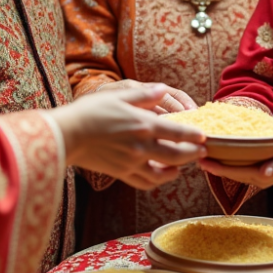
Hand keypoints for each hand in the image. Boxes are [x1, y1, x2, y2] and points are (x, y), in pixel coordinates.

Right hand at [42, 84, 206, 189]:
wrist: (67, 135)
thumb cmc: (91, 111)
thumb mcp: (119, 96)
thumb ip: (144, 95)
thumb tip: (163, 90)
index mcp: (143, 125)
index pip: (176, 132)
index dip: (193, 136)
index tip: (204, 137)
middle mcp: (141, 146)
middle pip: (176, 156)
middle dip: (193, 154)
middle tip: (203, 152)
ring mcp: (132, 162)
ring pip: (163, 173)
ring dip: (177, 170)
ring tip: (183, 165)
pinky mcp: (122, 173)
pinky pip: (145, 182)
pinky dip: (158, 181)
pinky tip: (161, 174)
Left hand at [198, 140, 272, 188]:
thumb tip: (264, 173)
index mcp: (261, 175)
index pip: (234, 172)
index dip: (218, 167)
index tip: (203, 161)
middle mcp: (256, 176)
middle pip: (229, 172)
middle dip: (212, 165)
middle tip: (194, 155)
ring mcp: (256, 173)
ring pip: (232, 169)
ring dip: (217, 163)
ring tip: (202, 154)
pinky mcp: (258, 167)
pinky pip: (239, 165)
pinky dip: (228, 160)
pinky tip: (220, 152)